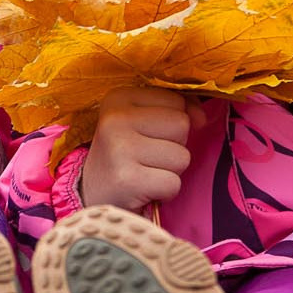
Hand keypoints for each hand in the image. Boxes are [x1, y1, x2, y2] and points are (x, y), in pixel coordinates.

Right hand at [78, 86, 192, 210]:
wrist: (90, 195)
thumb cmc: (125, 155)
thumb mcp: (142, 122)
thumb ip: (177, 109)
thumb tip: (201, 119)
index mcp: (118, 97)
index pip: (177, 101)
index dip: (172, 124)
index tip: (146, 137)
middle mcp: (115, 118)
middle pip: (182, 125)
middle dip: (174, 146)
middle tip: (145, 158)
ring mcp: (119, 148)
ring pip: (182, 156)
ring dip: (170, 171)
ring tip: (144, 173)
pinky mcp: (127, 179)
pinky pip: (174, 184)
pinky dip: (165, 192)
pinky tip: (143, 190)